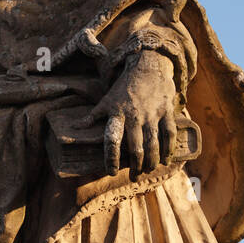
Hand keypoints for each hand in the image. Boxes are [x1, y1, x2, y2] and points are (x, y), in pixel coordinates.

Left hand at [82, 51, 177, 176]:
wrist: (149, 66)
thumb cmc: (125, 87)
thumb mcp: (107, 100)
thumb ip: (93, 116)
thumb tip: (74, 128)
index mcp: (117, 114)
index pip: (112, 140)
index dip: (111, 158)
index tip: (111, 171)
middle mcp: (135, 116)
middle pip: (136, 148)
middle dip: (135, 166)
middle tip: (134, 177)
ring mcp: (152, 114)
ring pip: (153, 144)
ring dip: (151, 161)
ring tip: (148, 170)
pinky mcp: (166, 111)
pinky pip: (169, 134)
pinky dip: (168, 149)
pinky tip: (165, 160)